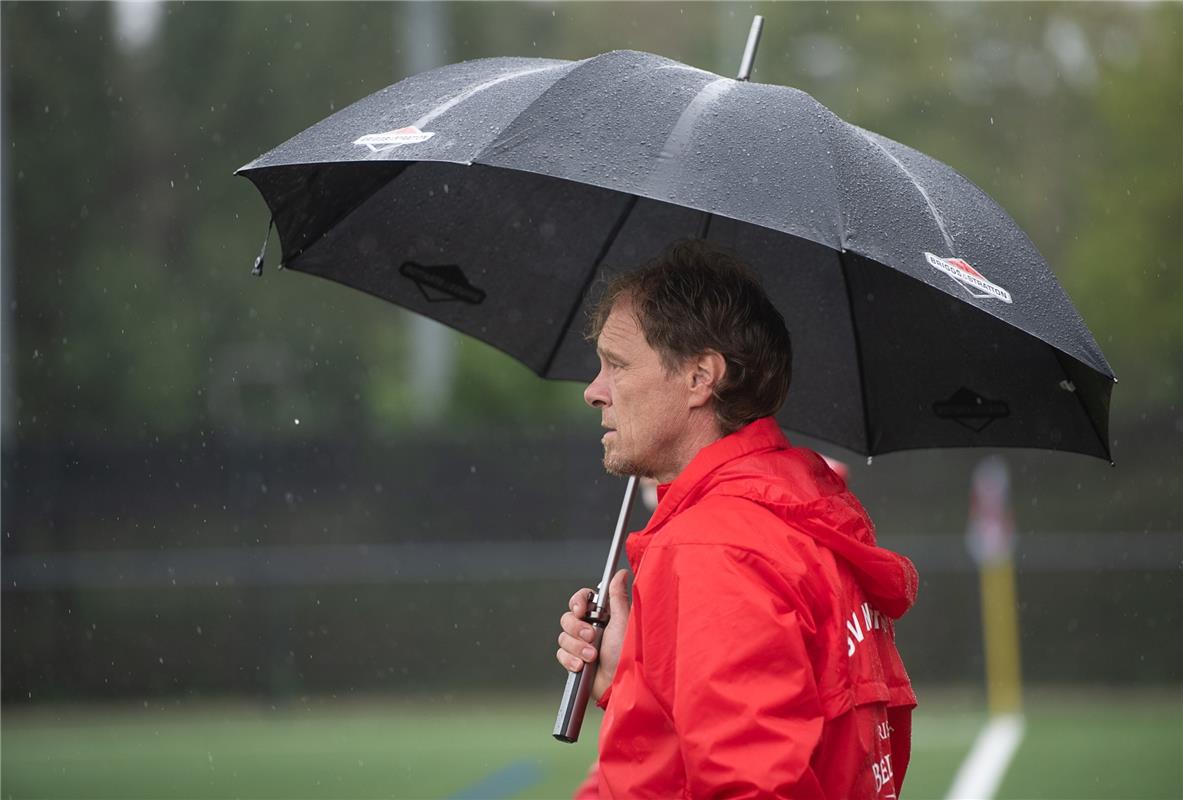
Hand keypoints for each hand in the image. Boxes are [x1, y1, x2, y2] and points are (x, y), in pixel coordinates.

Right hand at [555, 569, 630, 701]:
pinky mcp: (575, 660)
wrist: (619, 685)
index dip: (578, 602)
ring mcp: (582, 645)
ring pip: (563, 636)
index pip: (582, 599)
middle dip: (577, 629)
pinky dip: (570, 660)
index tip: (581, 610)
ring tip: (591, 657)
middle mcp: (591, 627)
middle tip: (591, 637)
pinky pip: (561, 654)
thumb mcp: (623, 621)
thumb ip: (618, 596)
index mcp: (603, 615)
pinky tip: (581, 666)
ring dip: (576, 647)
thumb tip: (621, 574)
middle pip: (568, 617)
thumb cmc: (627, 654)